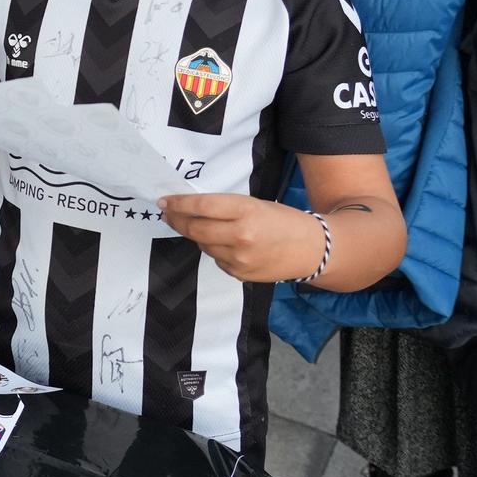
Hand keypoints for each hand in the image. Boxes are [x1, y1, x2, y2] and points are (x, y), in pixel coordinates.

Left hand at [158, 193, 326, 282]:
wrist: (312, 250)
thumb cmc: (282, 220)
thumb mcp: (254, 204)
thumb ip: (224, 207)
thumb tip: (189, 209)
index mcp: (246, 211)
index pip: (202, 206)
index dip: (179, 204)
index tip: (163, 202)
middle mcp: (240, 236)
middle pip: (195, 229)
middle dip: (177, 220)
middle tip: (168, 214)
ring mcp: (239, 259)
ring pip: (203, 245)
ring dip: (197, 235)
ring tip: (203, 226)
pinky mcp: (239, 275)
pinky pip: (216, 259)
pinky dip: (215, 250)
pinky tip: (226, 244)